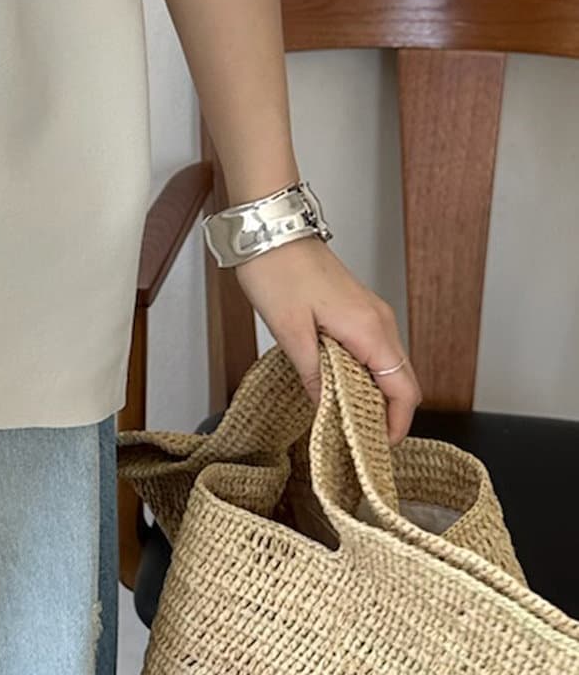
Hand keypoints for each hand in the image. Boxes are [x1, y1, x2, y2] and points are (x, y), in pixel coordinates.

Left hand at [231, 236, 423, 442]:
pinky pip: (371, 348)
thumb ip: (313, 375)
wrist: (268, 225)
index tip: (376, 448)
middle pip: (401, 380)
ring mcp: (370, 311)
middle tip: (356, 440)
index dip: (397, 424)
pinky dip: (362, 371)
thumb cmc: (276, 269)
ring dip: (372, 392)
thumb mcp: (289, 331)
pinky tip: (335, 383)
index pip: (405, 390)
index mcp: (370, 329)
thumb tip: (327, 411)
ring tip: (342, 417)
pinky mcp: (356, 307)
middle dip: (386, 413)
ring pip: (386, 365)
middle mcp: (379, 321)